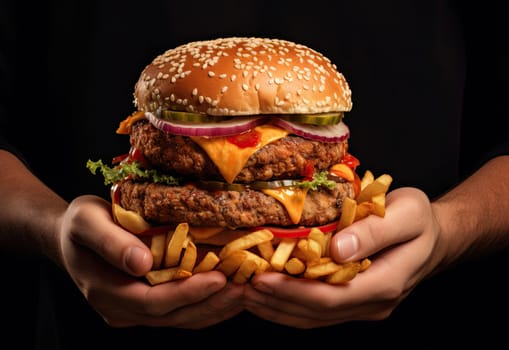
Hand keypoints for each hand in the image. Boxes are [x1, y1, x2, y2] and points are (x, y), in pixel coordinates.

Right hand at [58, 195, 243, 327]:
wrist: (70, 236)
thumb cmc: (78, 224)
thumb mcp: (86, 221)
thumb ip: (110, 242)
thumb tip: (142, 264)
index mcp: (106, 291)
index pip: (154, 302)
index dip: (188, 293)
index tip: (220, 277)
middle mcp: (122, 309)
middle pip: (174, 316)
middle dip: (212, 303)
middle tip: (245, 287)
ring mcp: (135, 311)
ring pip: (181, 319)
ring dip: (216, 308)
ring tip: (246, 291)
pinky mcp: (147, 305)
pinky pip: (181, 312)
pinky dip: (207, 304)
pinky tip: (229, 293)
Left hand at [243, 187, 441, 327]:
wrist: (434, 237)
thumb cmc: (421, 220)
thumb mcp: (408, 213)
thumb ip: (375, 231)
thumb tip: (337, 249)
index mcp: (386, 283)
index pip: (331, 297)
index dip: (293, 291)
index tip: (261, 277)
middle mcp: (371, 303)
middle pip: (316, 313)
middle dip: (275, 301)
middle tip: (241, 286)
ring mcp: (362, 307)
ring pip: (312, 318)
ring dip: (276, 308)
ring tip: (244, 293)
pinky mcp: (353, 302)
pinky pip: (316, 312)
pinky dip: (288, 305)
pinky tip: (267, 295)